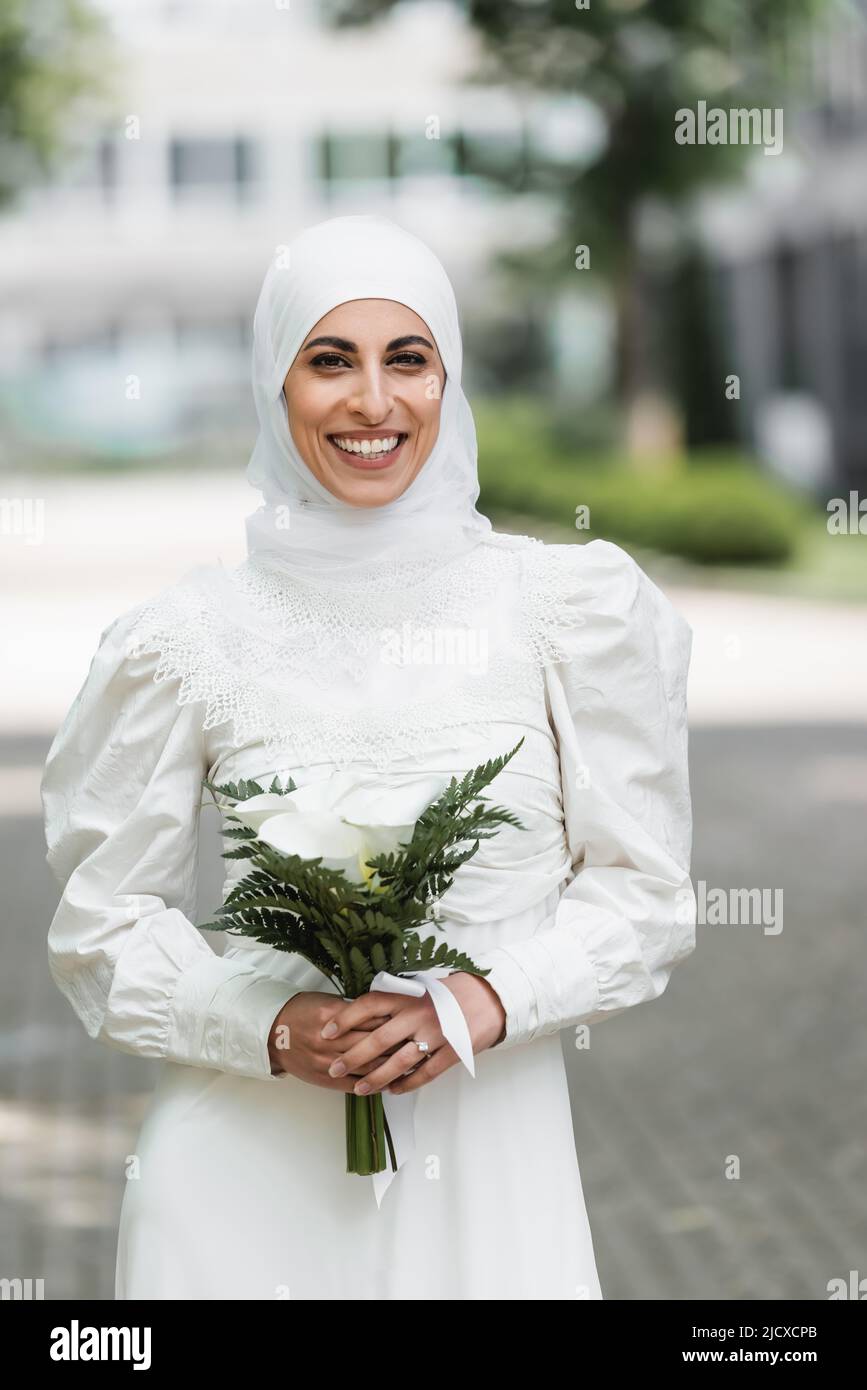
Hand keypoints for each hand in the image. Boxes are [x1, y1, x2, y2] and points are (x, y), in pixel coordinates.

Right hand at [268, 991, 404, 1090]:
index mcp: (334, 1017)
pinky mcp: (326, 1080)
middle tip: (420, 1042)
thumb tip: (382, 1012)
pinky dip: (374, 1085)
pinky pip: (355, 1085)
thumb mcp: (326, 1002)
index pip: (372, 1019)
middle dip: (399, 1044)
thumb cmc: (300, 1013)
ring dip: (391, 1067)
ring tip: (412, 1064)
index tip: (412, 1021)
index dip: (395, 1021)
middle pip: (374, 1044)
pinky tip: (390, 1083)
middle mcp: (332, 1041)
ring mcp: (329, 1062)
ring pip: (368, 1067)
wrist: (273, 1035)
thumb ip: (353, 1010)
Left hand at [316, 973, 506, 1099]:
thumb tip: (361, 1016)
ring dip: (377, 1078)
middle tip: (334, 1068)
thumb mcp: (420, 989)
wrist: (490, 998)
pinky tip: (394, 1091)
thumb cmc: (449, 994)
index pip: (369, 1004)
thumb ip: (396, 1002)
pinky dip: (407, 1084)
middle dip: (353, 1056)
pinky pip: (425, 1073)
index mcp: (409, 995)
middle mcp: (419, 1013)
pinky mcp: (452, 1051)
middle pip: (378, 1038)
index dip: (345, 1018)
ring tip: (359, 1088)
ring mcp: (436, 1034)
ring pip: (399, 1062)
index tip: (326, 1031)